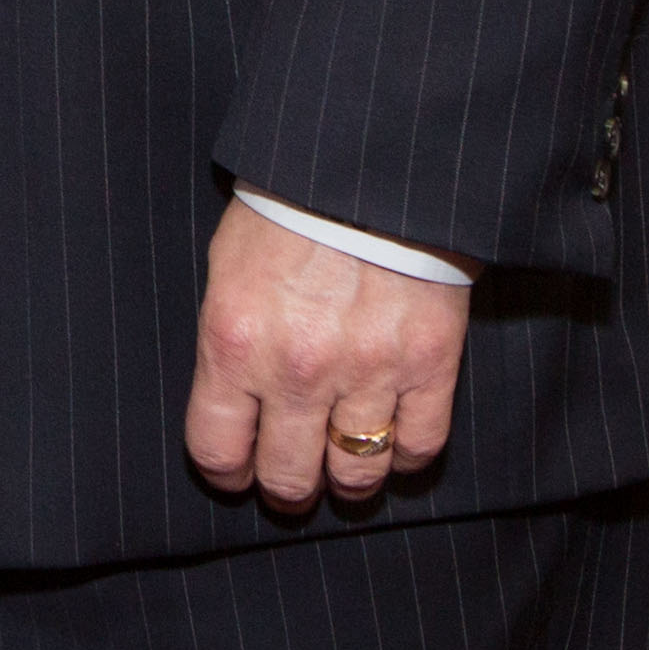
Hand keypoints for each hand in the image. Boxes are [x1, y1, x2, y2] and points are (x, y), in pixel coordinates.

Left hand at [182, 199, 465, 515]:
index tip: (237, 470)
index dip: (227, 472)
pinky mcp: (430, 364)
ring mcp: (368, 372)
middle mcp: (298, 370)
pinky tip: (393, 443)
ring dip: (347, 481)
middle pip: (288, 477)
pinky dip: (405, 457)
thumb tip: (234, 397)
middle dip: (287, 487)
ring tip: (344, 469)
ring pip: (356, 473)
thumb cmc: (288, 206)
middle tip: (292, 479)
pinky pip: (419, 446)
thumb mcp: (229, 269)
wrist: (370, 162)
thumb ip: (232, 340)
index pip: (218, 451)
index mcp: (234, 343)